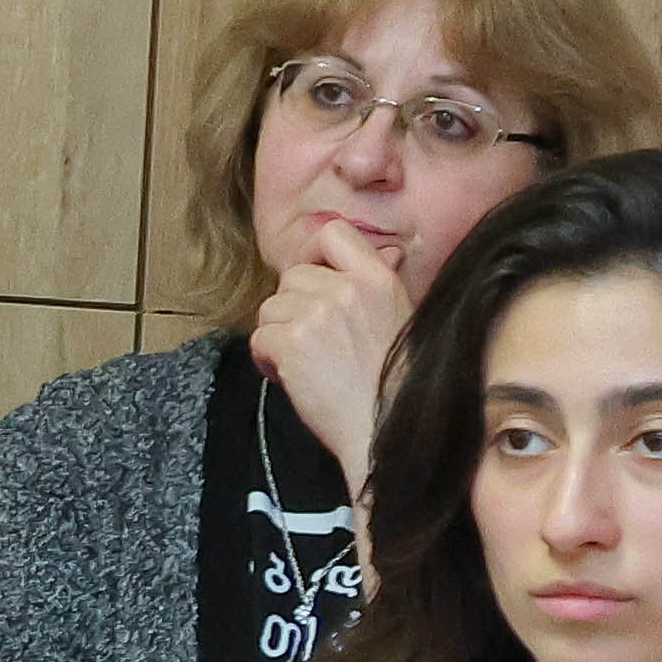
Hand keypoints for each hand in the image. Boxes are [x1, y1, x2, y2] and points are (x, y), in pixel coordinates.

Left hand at [242, 211, 415, 471]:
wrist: (383, 429)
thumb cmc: (393, 383)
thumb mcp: (402, 319)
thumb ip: (381, 285)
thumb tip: (387, 252)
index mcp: (379, 279)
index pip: (333, 232)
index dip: (313, 253)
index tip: (313, 281)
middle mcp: (348, 290)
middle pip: (292, 276)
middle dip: (292, 307)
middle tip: (308, 339)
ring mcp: (318, 314)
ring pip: (270, 307)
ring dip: (277, 334)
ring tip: (302, 362)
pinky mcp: (292, 343)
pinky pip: (259, 337)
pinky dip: (266, 359)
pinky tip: (289, 376)